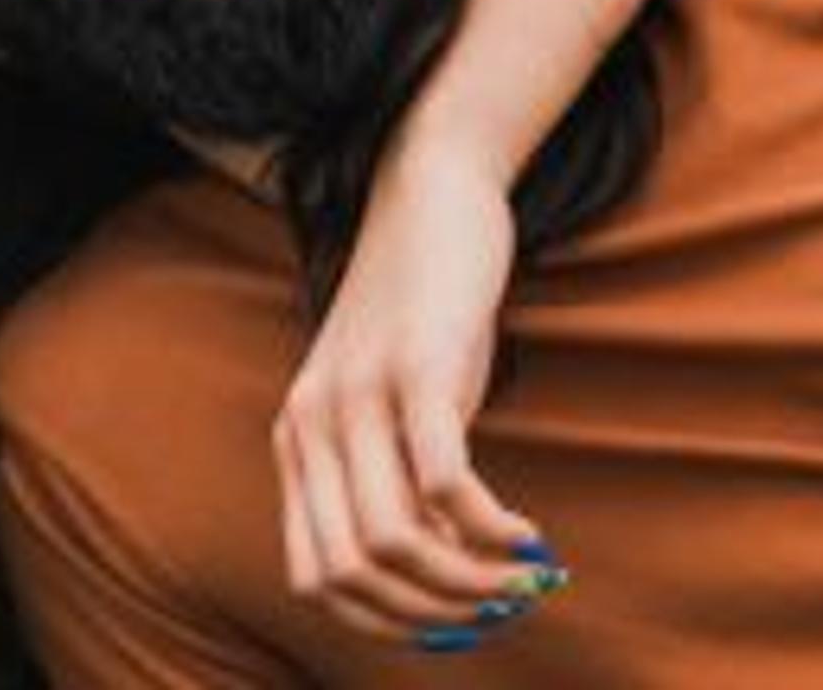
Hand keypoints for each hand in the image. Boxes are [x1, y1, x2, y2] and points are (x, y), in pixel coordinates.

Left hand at [275, 151, 562, 651]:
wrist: (429, 195)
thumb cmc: (420, 313)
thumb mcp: (392, 403)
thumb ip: (395, 476)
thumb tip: (440, 568)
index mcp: (297, 441)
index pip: (312, 578)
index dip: (381, 623)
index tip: (444, 626)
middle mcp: (313, 424)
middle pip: (351, 573)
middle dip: (429, 614)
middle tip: (495, 610)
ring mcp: (361, 395)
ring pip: (393, 541)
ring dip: (465, 583)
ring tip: (518, 580)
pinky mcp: (419, 368)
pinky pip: (444, 481)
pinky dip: (489, 530)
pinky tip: (525, 535)